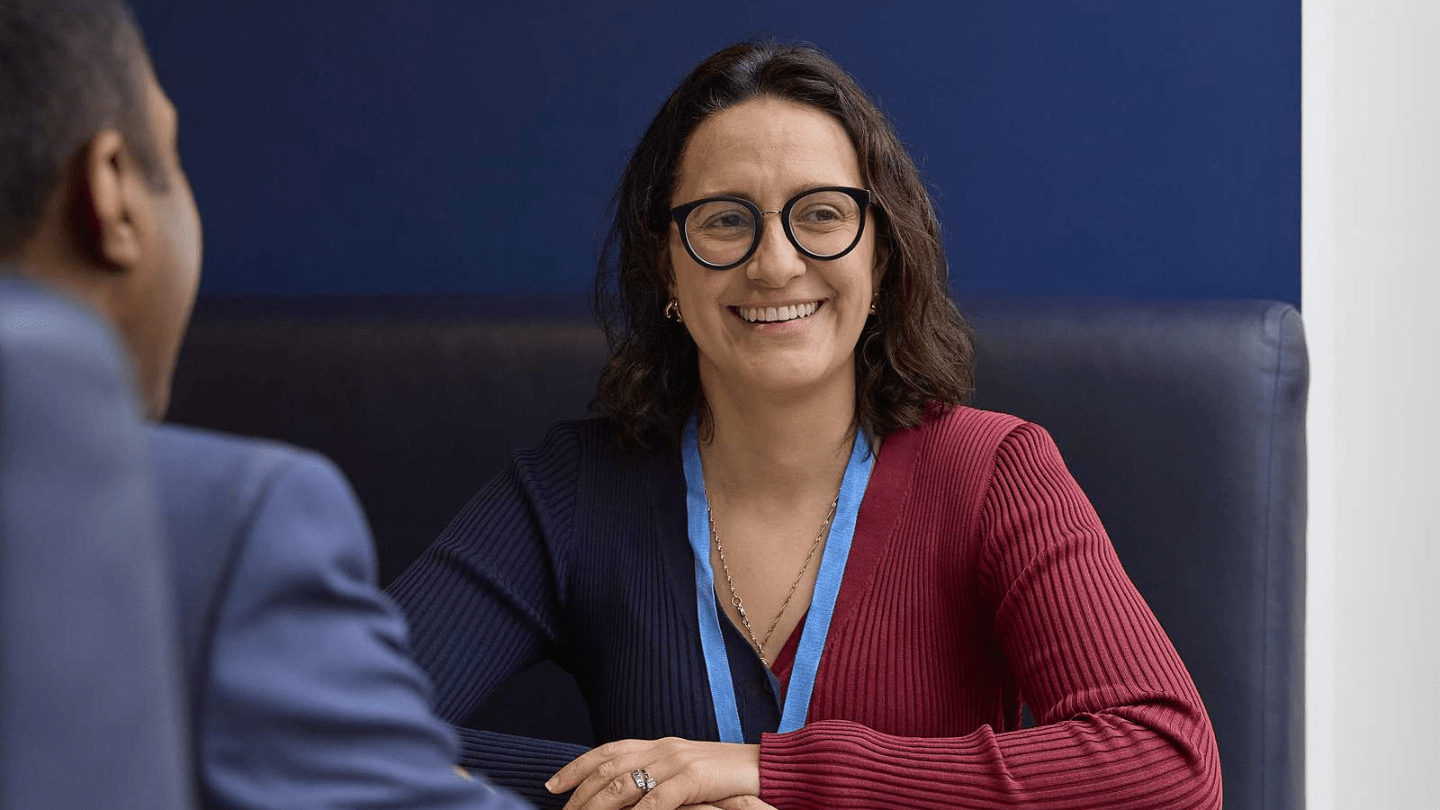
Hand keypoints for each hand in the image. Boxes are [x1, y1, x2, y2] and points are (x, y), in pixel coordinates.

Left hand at [545, 737, 760, 809]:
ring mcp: (678, 761)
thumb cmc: (729, 778)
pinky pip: (658, 799)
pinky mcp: (695, 777)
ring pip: (624, 783)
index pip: (608, 751)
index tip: (551, 786)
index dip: (575, 767)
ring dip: (597, 807)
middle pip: (608, 768)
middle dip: (579, 793)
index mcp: (660, 745)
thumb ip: (658, 778)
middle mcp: (663, 748)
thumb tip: (626, 796)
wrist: (769, 767)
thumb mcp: (687, 773)